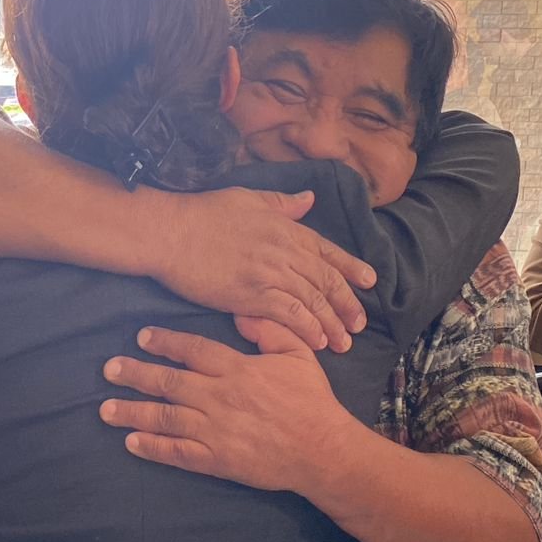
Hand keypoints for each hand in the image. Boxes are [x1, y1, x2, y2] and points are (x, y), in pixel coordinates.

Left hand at [99, 324, 349, 490]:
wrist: (323, 450)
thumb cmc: (312, 400)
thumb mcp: (299, 354)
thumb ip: (270, 330)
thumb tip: (240, 312)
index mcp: (238, 369)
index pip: (193, 350)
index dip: (165, 342)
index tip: (142, 336)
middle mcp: (220, 397)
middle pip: (169, 382)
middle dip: (135, 375)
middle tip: (109, 369)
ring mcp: (216, 431)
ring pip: (165, 418)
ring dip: (132, 412)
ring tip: (105, 410)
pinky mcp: (217, 460)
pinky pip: (178, 453)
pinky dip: (153, 448)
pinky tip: (131, 443)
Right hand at [154, 188, 374, 353]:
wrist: (172, 233)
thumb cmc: (204, 213)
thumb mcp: (249, 198)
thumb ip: (282, 203)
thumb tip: (309, 199)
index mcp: (287, 228)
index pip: (329, 251)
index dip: (351, 269)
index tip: (369, 282)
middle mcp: (285, 252)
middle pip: (327, 281)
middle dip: (348, 304)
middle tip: (360, 324)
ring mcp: (271, 274)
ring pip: (314, 301)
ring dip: (332, 324)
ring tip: (343, 342)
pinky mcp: (253, 296)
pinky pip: (290, 315)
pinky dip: (307, 329)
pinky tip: (317, 343)